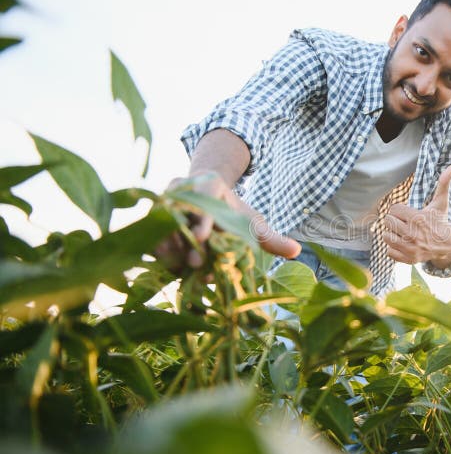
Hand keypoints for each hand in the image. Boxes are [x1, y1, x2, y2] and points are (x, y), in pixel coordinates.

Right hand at [154, 171, 300, 271]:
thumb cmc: (231, 211)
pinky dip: (159, 252)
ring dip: (171, 249)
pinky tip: (171, 270)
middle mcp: (182, 188)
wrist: (204, 196)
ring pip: (162, 225)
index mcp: (209, 183)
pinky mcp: (151, 216)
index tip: (204, 237)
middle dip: (187, 240)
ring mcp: (163, 200)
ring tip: (184, 270)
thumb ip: (269, 238)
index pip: (204, 198)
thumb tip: (297, 250)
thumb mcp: (251, 222)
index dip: (203, 219)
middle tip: (194, 263)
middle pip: (181, 214)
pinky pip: (150, 233)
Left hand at [382, 164, 450, 267]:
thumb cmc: (440, 221)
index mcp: (417, 218)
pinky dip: (393, 248)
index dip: (399, 209)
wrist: (447, 245)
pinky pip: (389, 251)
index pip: (393, 209)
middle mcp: (412, 234)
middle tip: (404, 222)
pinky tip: (402, 243)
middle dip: (394, 220)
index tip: (406, 212)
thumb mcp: (441, 202)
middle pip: (388, 221)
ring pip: (386, 236)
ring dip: (392, 233)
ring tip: (402, 232)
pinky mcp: (408, 259)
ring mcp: (410, 248)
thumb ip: (444, 183)